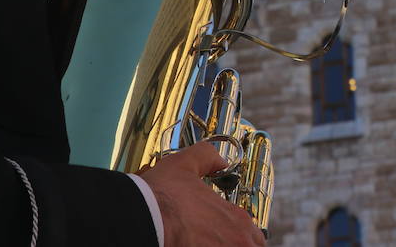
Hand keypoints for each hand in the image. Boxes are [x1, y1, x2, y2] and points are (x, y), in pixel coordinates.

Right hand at [138, 142, 265, 246]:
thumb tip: (218, 160)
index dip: (242, 236)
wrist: (140, 219)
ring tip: (206, 244)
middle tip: (220, 241)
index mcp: (236, 220)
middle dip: (238, 245)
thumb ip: (207, 158)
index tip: (228, 235)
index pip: (255, 238)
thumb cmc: (162, 197)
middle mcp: (236, 243)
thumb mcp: (185, 164)